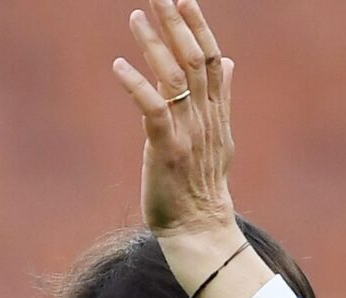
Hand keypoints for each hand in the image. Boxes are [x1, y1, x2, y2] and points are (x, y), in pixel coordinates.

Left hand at [112, 0, 235, 238]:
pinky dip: (136, 85)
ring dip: (153, 45)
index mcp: (216, 112)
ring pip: (174, 78)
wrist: (199, 228)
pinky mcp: (167, 150)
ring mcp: (188, 133)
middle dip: (177, 23)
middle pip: (193, 59)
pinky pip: (153, 110)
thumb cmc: (201, 184)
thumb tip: (227, 61)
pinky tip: (118, 65)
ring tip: (135, 17)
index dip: (198, 26)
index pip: (210, 58)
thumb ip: (220, 96)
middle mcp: (204, 117)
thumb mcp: (219, 136)